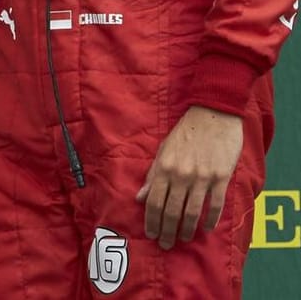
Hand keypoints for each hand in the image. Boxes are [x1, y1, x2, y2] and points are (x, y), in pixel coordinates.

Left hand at [136, 105, 244, 248]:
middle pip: (172, 211)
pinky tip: (207, 228)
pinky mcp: (221, 178)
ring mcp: (202, 178)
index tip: (151, 233)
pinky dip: (211, 219)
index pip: (155, 201)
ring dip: (187, 229)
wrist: (213, 116)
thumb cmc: (186, 132)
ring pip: (193, 212)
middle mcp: (182, 175)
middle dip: (167, 230)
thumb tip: (140, 197)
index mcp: (164, 168)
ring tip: (183, 239)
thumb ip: (152, 174)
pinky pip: (215, 204)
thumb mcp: (163, 150)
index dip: (152, 220)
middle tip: (165, 244)